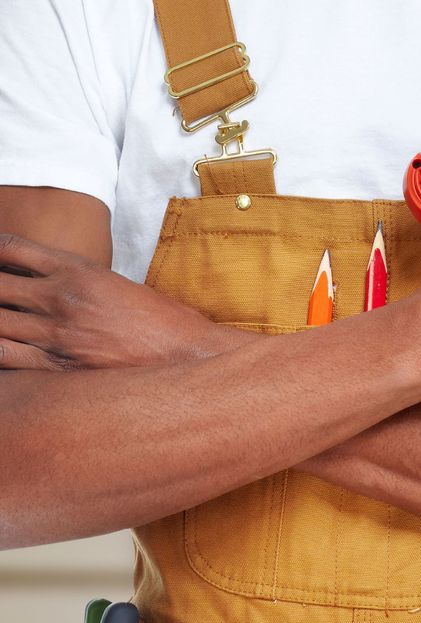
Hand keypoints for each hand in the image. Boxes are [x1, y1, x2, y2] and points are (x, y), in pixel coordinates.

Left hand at [0, 234, 243, 370]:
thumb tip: (49, 285)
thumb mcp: (119, 286)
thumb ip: (79, 282)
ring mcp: (58, 334)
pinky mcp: (61, 367)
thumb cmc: (165, 324)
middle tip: (1, 298)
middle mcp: (62, 298)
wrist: (192, 356)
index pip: (10, 247)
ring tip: (4, 323)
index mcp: (78, 270)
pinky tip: (4, 350)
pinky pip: (5, 357)